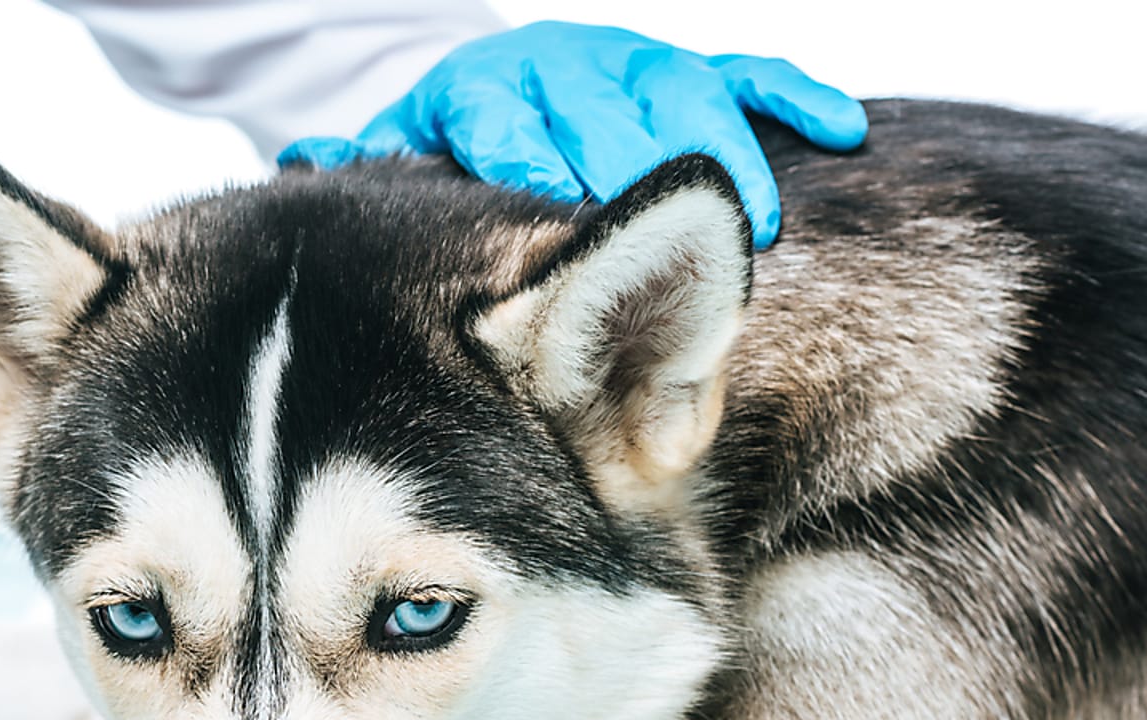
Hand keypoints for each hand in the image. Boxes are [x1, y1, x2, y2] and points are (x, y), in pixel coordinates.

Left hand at [279, 22, 867, 246]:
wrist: (494, 98)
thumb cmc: (451, 156)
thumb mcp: (403, 159)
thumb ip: (368, 164)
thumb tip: (306, 161)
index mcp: (481, 94)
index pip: (504, 121)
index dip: (528, 154)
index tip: (550, 193)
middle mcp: (559, 70)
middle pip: (602, 112)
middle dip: (635, 165)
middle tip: (667, 225)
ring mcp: (631, 67)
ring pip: (683, 94)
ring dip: (720, 153)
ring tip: (757, 219)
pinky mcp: (688, 74)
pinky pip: (751, 75)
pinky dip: (794, 98)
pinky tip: (840, 130)